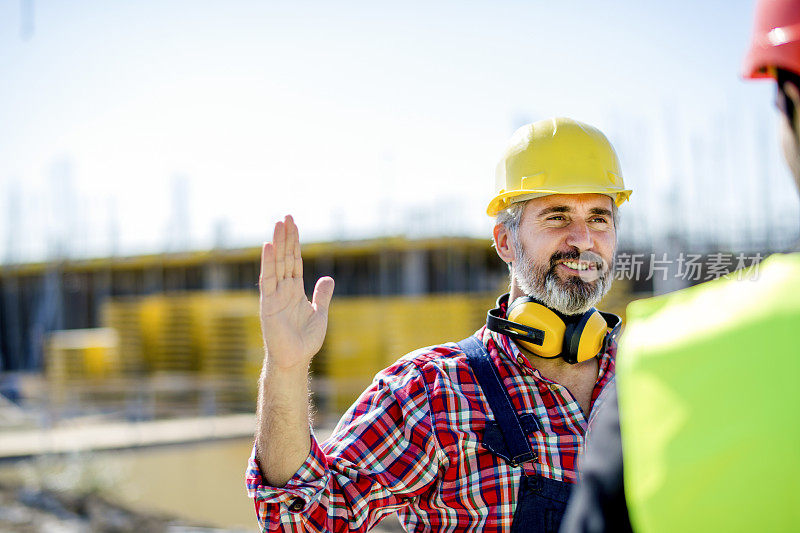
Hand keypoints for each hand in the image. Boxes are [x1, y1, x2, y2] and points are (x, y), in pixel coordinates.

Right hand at [259, 215, 333, 370]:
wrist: (295, 359)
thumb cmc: (305, 340)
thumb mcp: (320, 313)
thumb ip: (322, 295)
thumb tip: (328, 278)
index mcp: (295, 290)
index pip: (295, 261)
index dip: (295, 243)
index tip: (293, 224)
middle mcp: (283, 289)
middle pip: (285, 258)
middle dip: (286, 237)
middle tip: (286, 216)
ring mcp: (274, 295)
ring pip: (276, 264)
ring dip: (277, 244)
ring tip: (278, 224)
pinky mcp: (268, 303)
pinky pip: (267, 279)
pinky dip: (268, 263)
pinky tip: (268, 246)